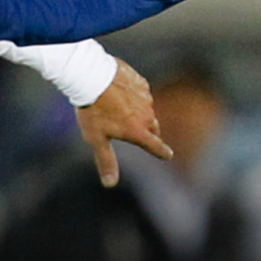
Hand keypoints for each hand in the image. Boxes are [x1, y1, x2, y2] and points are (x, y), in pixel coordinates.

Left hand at [76, 58, 172, 186]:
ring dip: (139, 112)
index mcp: (137, 131)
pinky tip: (121, 94)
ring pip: (147, 109)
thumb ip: (106, 161)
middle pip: (153, 128)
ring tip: (121, 110)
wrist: (92, 77)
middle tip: (140, 133)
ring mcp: (145, 97)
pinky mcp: (141, 83)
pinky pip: (141, 93)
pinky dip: (135, 96)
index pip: (155, 146)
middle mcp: (146, 115)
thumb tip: (110, 184)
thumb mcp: (97, 139)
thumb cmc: (93, 110)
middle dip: (148, 132)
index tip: (168, 155)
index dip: (162, 152)